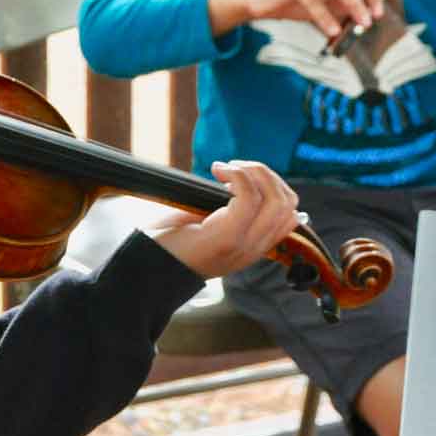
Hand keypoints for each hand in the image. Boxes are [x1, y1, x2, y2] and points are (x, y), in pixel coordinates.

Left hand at [145, 160, 304, 277]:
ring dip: (254, 171)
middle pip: (289, 203)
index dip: (273, 186)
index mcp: (253, 246)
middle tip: (235, 168)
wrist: (145, 267)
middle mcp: (254, 248)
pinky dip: (237, 176)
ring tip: (226, 170)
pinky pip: (250, 198)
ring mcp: (243, 245)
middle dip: (266, 174)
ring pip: (276, 200)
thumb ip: (230, 209)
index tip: (241, 177)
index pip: (291, 214)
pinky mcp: (226, 237)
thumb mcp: (206, 224)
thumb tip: (245, 177)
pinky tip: (217, 171)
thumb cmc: (169, 240)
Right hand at [209, 0, 395, 39]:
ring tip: (364, 23)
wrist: (255, 0)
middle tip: (378, 13)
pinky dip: (327, 18)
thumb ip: (343, 4)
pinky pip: (315, 1)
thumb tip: (368, 14)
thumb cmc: (290, 2)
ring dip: (357, 4)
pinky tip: (333, 32)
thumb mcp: (323, 3)